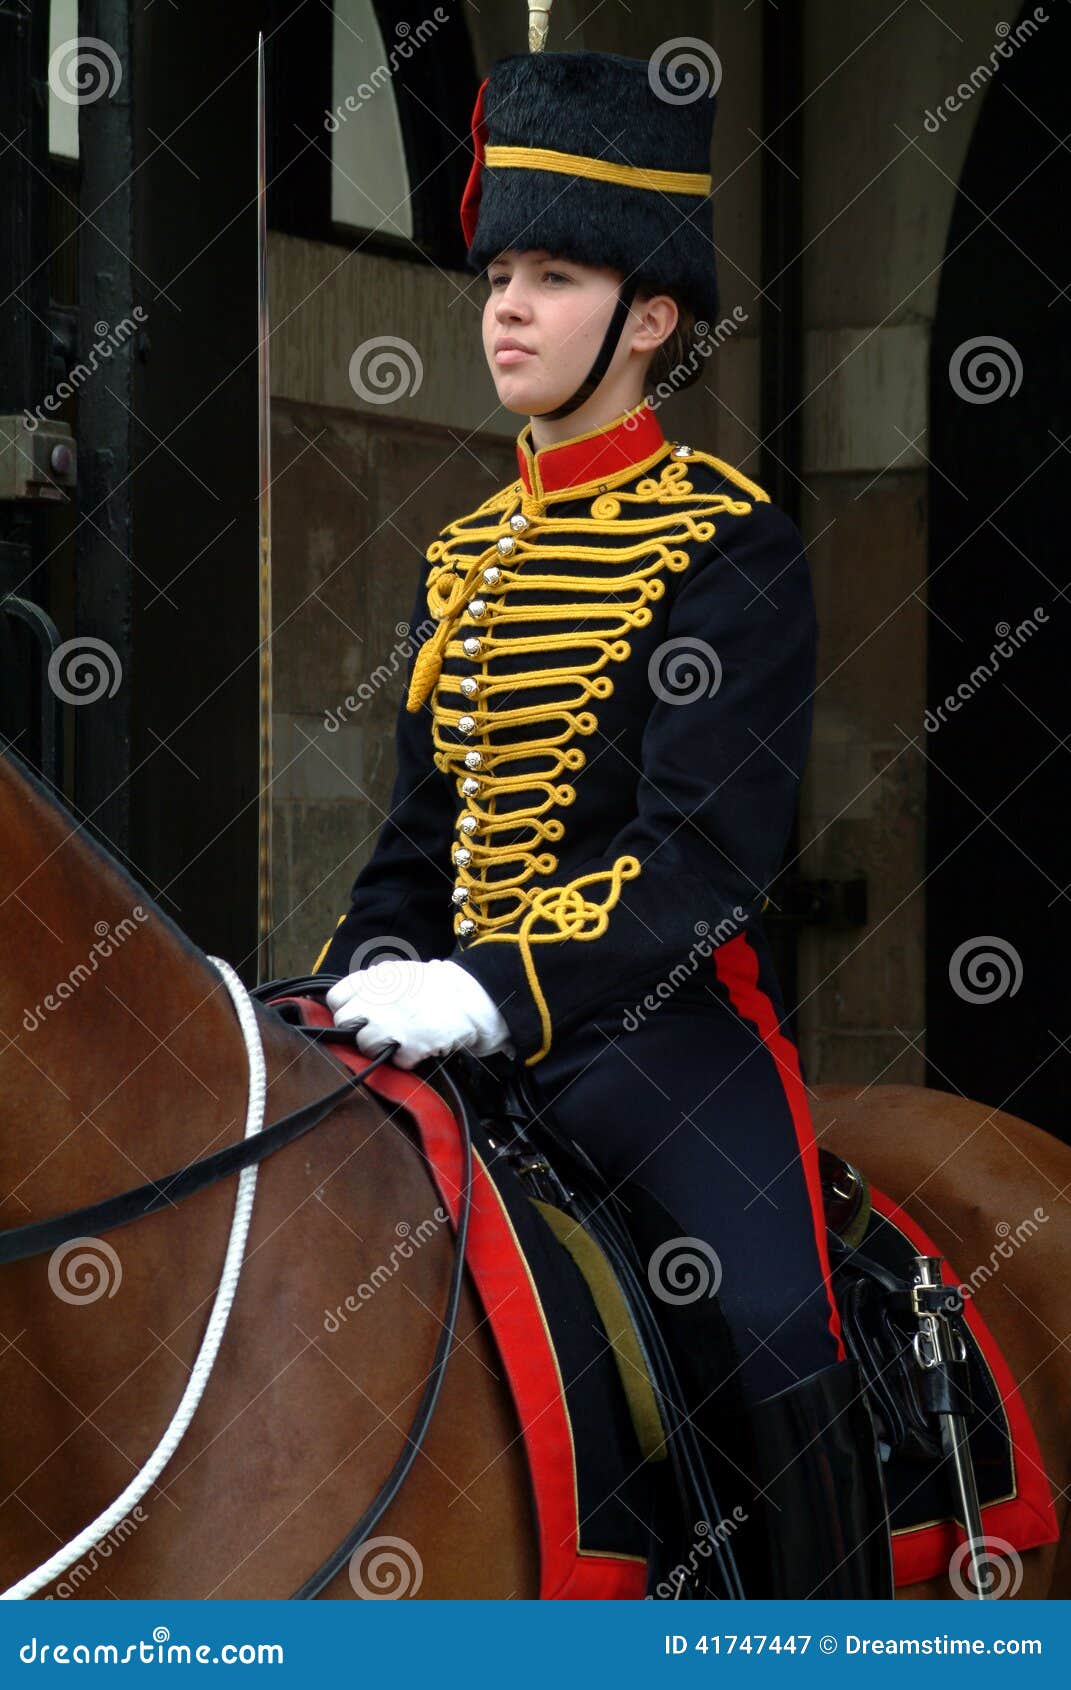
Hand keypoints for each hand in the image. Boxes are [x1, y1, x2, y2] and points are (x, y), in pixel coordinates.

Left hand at [324, 957, 513, 1069]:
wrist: (475, 998)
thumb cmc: (438, 986)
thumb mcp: (401, 973)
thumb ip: (373, 986)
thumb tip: (349, 1003)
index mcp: (376, 979)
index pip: (336, 998)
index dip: (345, 1009)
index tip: (357, 1015)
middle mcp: (378, 999)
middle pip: (345, 1023)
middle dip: (358, 1030)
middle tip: (376, 1031)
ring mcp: (392, 1023)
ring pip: (365, 1045)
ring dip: (380, 1048)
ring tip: (399, 1042)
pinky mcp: (410, 1045)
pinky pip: (395, 1061)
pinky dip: (406, 1060)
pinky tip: (417, 1048)